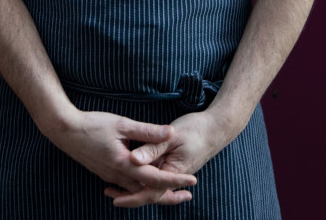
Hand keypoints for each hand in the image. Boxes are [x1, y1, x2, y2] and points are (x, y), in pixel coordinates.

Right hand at [45, 110, 198, 195]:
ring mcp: (110, 177)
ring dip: (155, 192)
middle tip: (188, 194)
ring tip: (173, 190)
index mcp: (124, 165)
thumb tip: (171, 132)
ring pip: (137, 192)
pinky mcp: (105, 174)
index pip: (155, 178)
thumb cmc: (92, 125)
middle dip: (169, 195)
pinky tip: (146, 182)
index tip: (192, 180)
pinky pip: (127, 187)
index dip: (175, 180)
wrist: (64, 131)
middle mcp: (118, 176)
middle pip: (148, 193)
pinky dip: (140, 188)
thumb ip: (147, 131)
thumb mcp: (122, 124)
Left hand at [103, 105, 242, 207]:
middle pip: (150, 192)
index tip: (114, 198)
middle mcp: (172, 176)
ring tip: (115, 187)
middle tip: (109, 193)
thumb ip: (152, 147)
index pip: (150, 192)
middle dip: (130, 195)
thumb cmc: (195, 129)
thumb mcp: (172, 136)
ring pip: (152, 185)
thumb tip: (132, 160)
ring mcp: (173, 172)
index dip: (131, 197)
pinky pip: (157, 176)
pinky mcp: (173, 165)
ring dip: (135, 187)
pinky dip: (144, 178)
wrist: (216, 128)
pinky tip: (132, 173)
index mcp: (172, 172)